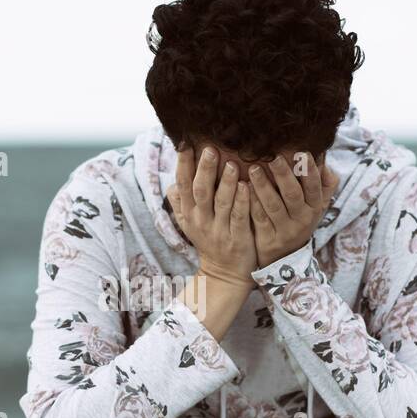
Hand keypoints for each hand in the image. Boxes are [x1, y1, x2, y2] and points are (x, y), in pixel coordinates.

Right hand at [167, 145, 256, 286]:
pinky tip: (246, 186)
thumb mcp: (190, 224)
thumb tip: (170, 184)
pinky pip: (238, 217)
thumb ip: (180, 204)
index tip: (185, 143)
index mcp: (189, 213)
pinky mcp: (237, 238)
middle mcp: (201, 220)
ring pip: (220, 203)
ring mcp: (219, 230)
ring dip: (225, 182)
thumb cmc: (209, 241)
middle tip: (210, 148)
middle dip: (204, 169)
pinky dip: (241, 201)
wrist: (224, 274)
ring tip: (232, 163)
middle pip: (200, 191)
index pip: (183, 184)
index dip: (183, 164)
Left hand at [247, 153, 338, 267]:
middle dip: (284, 175)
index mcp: (315, 207)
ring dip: (263, 186)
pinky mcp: (267, 239)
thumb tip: (323, 156)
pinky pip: (259, 218)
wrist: (285, 257)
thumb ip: (324, 182)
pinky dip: (252, 203)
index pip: (314, 186)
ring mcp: (284, 230)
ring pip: (273, 206)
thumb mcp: (316, 204)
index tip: (301, 152)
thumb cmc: (299, 219)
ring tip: (254, 169)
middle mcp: (302, 219)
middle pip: (293, 195)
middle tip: (273, 157)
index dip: (309, 170)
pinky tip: (243, 188)